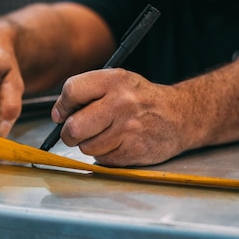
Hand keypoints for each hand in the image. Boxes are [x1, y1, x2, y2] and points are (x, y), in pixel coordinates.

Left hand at [51, 68, 192, 166]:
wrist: (181, 116)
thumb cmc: (141, 100)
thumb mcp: (118, 83)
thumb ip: (87, 92)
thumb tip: (58, 115)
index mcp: (114, 80)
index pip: (72, 91)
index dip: (62, 107)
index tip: (62, 114)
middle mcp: (121, 103)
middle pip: (73, 127)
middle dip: (69, 133)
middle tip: (76, 132)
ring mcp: (128, 129)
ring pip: (86, 147)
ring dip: (90, 145)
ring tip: (107, 134)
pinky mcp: (133, 150)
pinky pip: (102, 158)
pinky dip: (106, 154)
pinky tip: (120, 143)